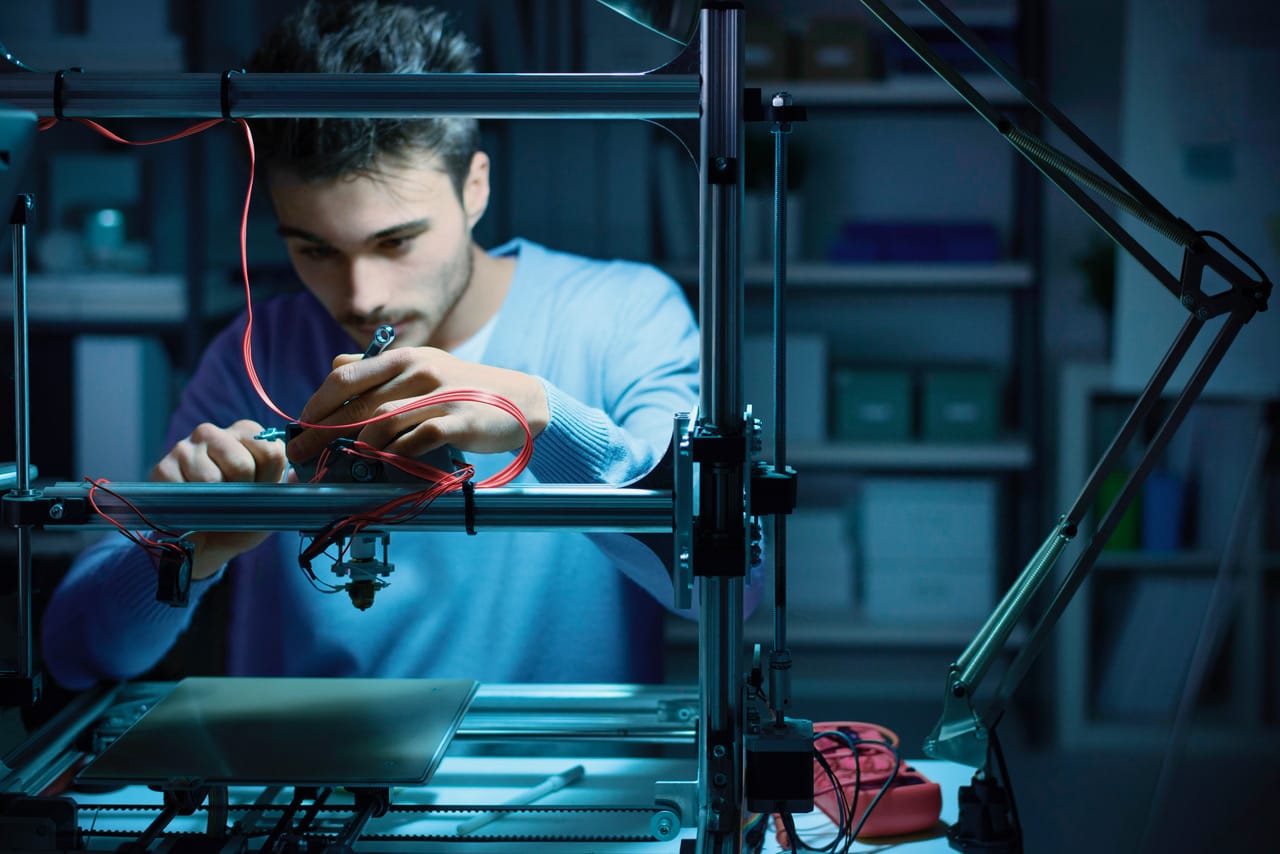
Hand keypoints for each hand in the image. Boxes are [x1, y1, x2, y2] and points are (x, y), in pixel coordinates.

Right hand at [150, 419, 287, 579]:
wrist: (204, 543)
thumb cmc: (241, 516)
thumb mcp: (270, 501)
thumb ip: (288, 485)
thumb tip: (301, 476)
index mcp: (247, 433)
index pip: (270, 452)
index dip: (268, 482)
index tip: (259, 493)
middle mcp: (213, 432)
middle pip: (242, 464)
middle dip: (242, 494)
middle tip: (234, 504)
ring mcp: (184, 447)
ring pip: (212, 479)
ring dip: (216, 503)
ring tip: (214, 506)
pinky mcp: (162, 467)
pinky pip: (186, 491)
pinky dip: (194, 507)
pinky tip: (193, 506)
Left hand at [286, 347, 548, 463]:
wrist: (519, 400)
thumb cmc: (462, 387)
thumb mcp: (421, 367)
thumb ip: (380, 370)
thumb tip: (335, 371)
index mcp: (403, 358)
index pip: (344, 377)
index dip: (316, 403)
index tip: (300, 426)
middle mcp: (418, 372)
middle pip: (355, 404)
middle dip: (321, 432)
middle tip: (302, 454)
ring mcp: (439, 396)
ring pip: (381, 423)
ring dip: (354, 448)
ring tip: (337, 465)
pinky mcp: (459, 422)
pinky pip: (416, 441)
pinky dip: (395, 455)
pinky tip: (384, 466)